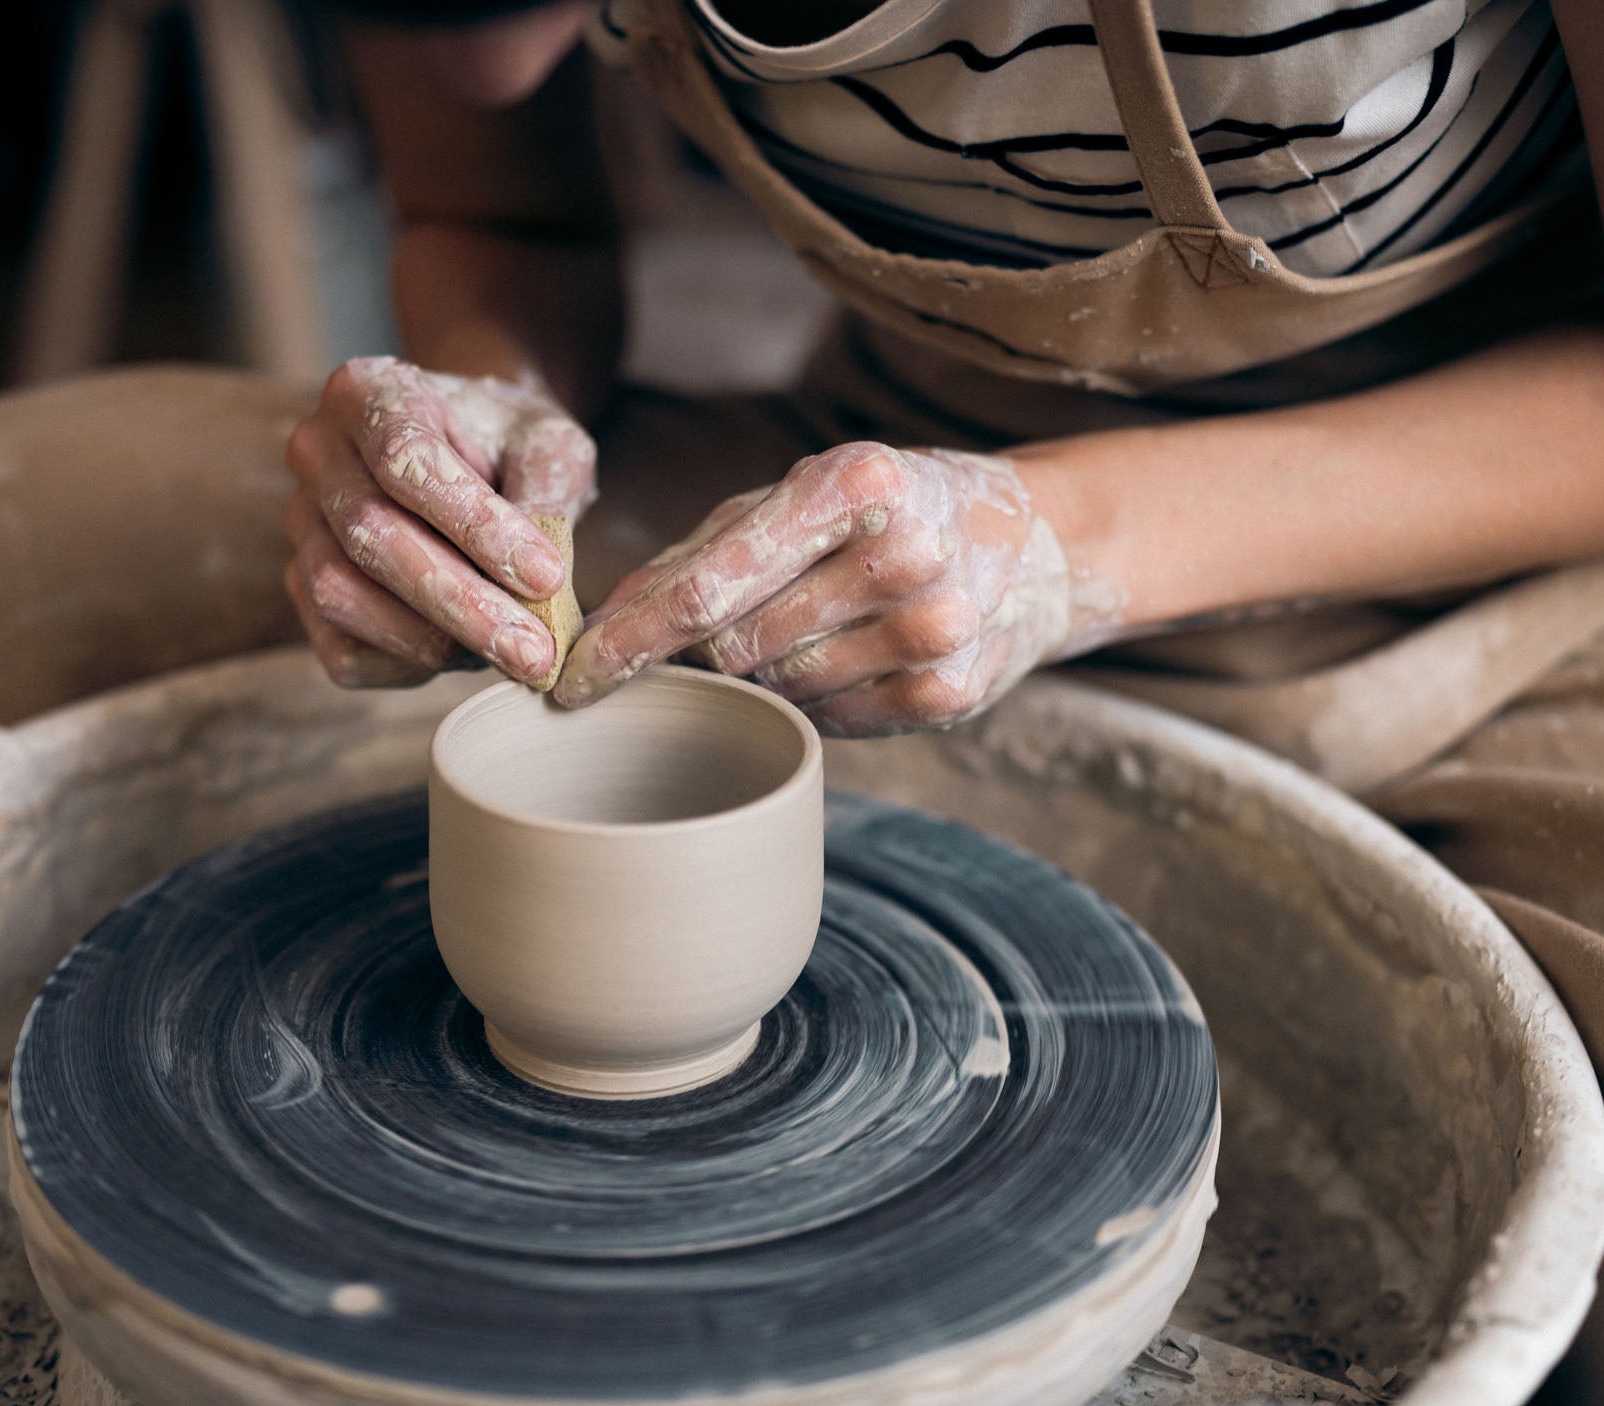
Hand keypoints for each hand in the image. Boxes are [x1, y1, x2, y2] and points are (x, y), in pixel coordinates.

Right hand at [284, 357, 595, 688]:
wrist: (472, 452)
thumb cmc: (507, 444)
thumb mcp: (547, 443)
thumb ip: (548, 493)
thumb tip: (538, 582)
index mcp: (366, 392)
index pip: (405, 460)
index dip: (475, 526)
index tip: (546, 576)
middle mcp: (316, 453)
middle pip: (369, 534)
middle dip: (460, 602)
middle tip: (534, 652)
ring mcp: (300, 524)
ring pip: (341, 593)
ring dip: (432, 639)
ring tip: (508, 653)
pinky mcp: (302, 588)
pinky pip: (339, 647)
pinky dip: (406, 665)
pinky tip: (464, 656)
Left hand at [556, 444, 1117, 735]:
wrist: (1033, 543)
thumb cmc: (882, 511)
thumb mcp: (796, 496)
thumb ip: (696, 554)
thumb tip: (598, 625)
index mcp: (853, 483)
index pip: (707, 586)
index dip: (628, 642)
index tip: (571, 679)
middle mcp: (902, 554)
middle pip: (735, 646)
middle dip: (696, 653)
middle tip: (696, 642)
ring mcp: (934, 630)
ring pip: (778, 691)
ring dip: (754, 679)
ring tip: (787, 636)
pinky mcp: (951, 694)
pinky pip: (829, 725)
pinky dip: (806, 706)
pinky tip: (830, 665)